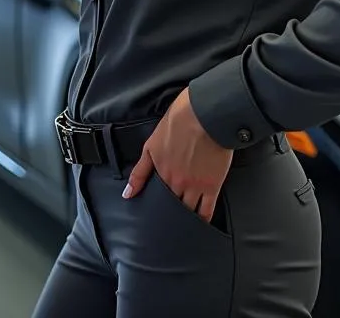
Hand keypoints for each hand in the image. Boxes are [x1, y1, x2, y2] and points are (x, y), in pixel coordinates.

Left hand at [123, 89, 233, 223]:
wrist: (204, 114)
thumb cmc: (179, 121)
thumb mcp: (151, 144)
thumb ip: (140, 171)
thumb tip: (127, 194)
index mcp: (161, 173)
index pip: (155, 199)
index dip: (155, 208)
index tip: (152, 218)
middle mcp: (177, 184)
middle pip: (172, 207)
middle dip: (169, 214)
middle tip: (167, 222)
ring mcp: (195, 187)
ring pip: (188, 212)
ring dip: (185, 218)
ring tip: (182, 226)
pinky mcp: (212, 186)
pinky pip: (207, 210)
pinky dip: (203, 220)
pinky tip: (201, 224)